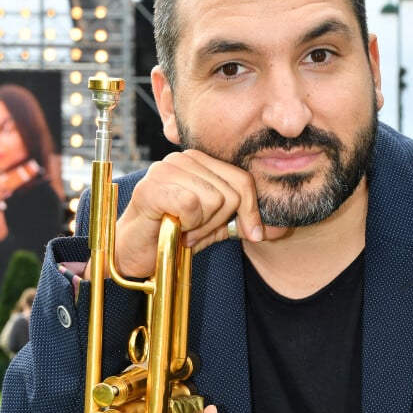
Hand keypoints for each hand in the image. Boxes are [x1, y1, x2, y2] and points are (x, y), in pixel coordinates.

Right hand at [113, 148, 285, 278]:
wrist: (134, 253)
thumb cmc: (172, 236)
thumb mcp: (214, 227)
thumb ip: (240, 222)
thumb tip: (278, 229)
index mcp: (199, 162)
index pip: (242, 180)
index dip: (251, 211)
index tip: (251, 234)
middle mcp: (182, 159)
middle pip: (231, 193)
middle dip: (219, 222)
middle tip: (196, 231)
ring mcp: (165, 170)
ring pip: (214, 200)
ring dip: (201, 226)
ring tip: (182, 229)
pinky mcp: (152, 187)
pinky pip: (192, 206)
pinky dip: (187, 225)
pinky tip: (173, 227)